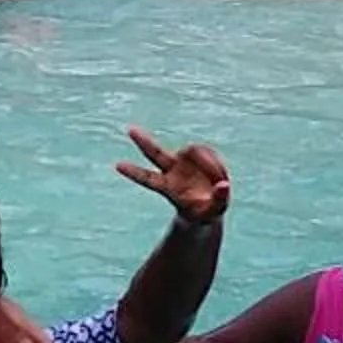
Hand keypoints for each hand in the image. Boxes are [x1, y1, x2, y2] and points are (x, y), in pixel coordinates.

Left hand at [115, 128, 229, 225]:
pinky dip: (215, 163)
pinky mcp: (194, 154)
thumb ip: (219, 200)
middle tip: (130, 130)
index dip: (135, 173)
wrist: (207, 203)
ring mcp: (181, 161)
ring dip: (208, 164)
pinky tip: (220, 176)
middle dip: (144, 142)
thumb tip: (224, 185)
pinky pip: (205, 151)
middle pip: (154, 153)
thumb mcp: (213, 212)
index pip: (148, 179)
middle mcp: (170, 171)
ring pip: (191, 151)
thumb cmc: (204, 212)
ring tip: (220, 181)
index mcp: (168, 188)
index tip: (118, 166)